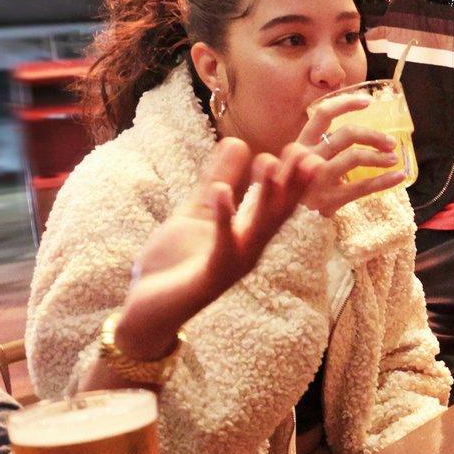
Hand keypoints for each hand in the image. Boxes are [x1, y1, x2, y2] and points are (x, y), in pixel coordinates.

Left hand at [111, 138, 318, 360]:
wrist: (148, 311)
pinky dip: (223, 218)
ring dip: (264, 196)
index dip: (293, 177)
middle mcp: (248, 250)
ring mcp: (233, 264)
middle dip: (292, 184)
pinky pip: (221, 243)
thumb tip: (237, 142)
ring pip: (257, 228)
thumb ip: (216, 178)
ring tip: (268, 162)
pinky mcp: (211, 275)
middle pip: (277, 214)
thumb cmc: (174, 264)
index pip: (278, 203)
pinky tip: (221, 192)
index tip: (303, 147)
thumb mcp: (196, 212)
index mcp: (247, 235)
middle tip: (306, 152)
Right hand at [297, 92, 407, 216]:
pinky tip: (399, 176)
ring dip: (379, 156)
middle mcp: (307, 157)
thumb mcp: (303, 160)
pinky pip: (363, 186)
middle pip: (347, 134)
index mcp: (302, 143)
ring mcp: (318, 178)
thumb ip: (323, 144)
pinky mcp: (329, 199)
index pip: (323, 114)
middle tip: (390, 142)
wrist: (285, 220)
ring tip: (393, 159)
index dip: (346, 104)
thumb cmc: (301, 185)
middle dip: (373, 135)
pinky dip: (385, 180)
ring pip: (355, 157)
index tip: (368, 102)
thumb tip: (361, 131)